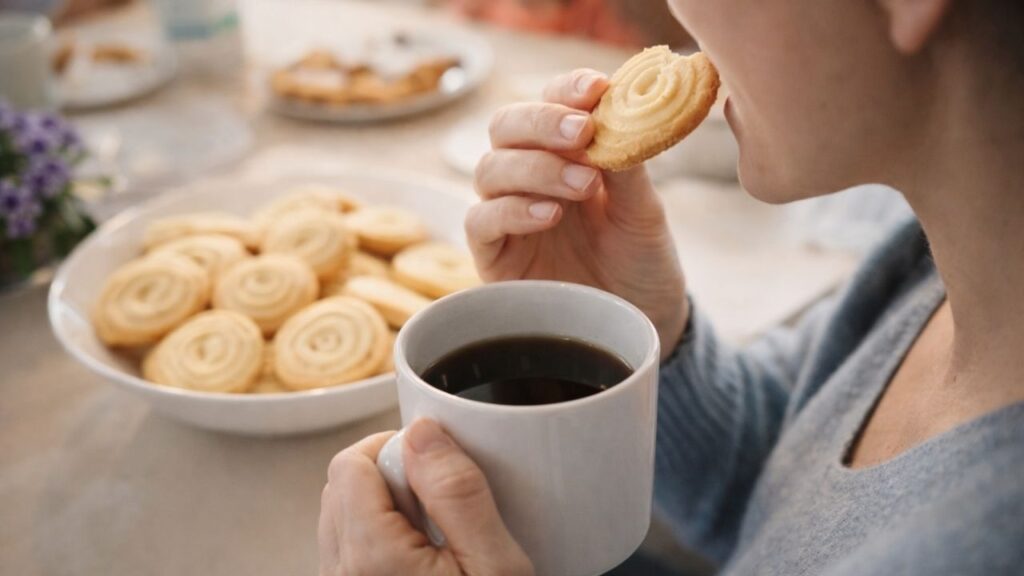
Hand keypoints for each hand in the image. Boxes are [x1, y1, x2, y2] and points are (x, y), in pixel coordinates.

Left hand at [319, 419, 533, 575]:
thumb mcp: (494, 565)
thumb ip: (457, 494)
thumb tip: (422, 431)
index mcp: (370, 556)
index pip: (350, 463)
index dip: (395, 450)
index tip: (439, 468)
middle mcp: (341, 573)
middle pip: (343, 485)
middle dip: (391, 477)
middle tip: (443, 504)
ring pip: (343, 517)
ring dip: (384, 509)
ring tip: (436, 536)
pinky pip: (349, 551)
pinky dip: (380, 540)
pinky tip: (425, 560)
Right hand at [466, 69, 688, 356]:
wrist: (641, 323)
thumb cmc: (641, 262)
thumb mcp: (644, 211)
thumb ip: (626, 164)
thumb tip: (614, 112)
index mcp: (567, 153)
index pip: (551, 102)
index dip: (566, 90)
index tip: (597, 89)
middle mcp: (530, 177)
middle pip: (505, 126)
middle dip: (541, 122)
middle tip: (583, 132)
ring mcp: (508, 215)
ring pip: (490, 169)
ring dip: (535, 168)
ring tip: (583, 186)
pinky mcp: (494, 256)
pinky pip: (480, 221)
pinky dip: (511, 211)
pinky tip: (549, 215)